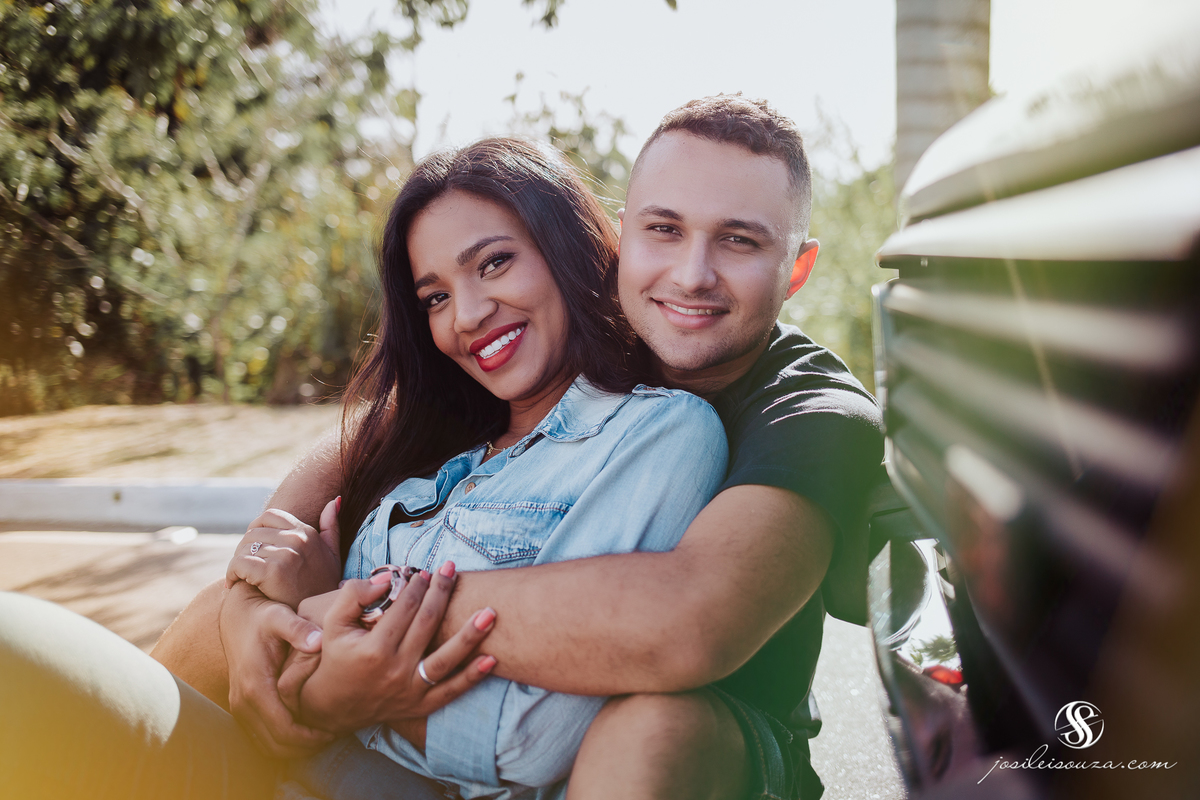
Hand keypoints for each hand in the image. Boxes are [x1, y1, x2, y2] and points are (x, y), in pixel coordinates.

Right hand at [219, 581, 335, 757]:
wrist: (237, 617)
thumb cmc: (263, 617)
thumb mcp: (280, 616)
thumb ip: (298, 628)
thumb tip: (317, 641)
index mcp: (256, 686)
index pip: (283, 728)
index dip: (309, 737)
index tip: (333, 732)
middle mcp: (243, 701)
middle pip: (274, 744)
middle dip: (305, 747)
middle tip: (332, 737)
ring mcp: (239, 707)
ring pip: (266, 745)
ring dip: (293, 748)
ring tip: (321, 737)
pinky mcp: (241, 707)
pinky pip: (260, 737)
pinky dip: (282, 741)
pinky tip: (304, 731)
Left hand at [225, 499, 341, 608]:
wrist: (319, 621)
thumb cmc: (322, 588)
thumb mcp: (332, 554)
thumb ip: (330, 527)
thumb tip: (333, 500)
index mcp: (306, 533)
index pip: (269, 516)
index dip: (254, 530)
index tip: (252, 550)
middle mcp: (297, 539)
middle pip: (252, 532)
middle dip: (242, 550)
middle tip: (242, 568)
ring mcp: (286, 554)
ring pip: (243, 547)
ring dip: (236, 563)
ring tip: (238, 577)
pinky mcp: (272, 571)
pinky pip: (239, 563)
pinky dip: (231, 574)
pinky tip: (233, 585)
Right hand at [297, 563, 497, 733]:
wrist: (332, 707)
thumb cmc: (335, 658)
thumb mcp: (331, 625)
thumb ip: (353, 597)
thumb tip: (385, 579)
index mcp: (373, 650)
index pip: (403, 609)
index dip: (417, 586)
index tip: (426, 571)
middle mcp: (395, 670)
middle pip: (427, 625)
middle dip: (442, 594)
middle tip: (452, 571)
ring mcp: (410, 690)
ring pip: (446, 660)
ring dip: (470, 635)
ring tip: (490, 613)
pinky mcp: (421, 706)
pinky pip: (451, 691)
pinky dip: (472, 677)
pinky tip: (492, 659)